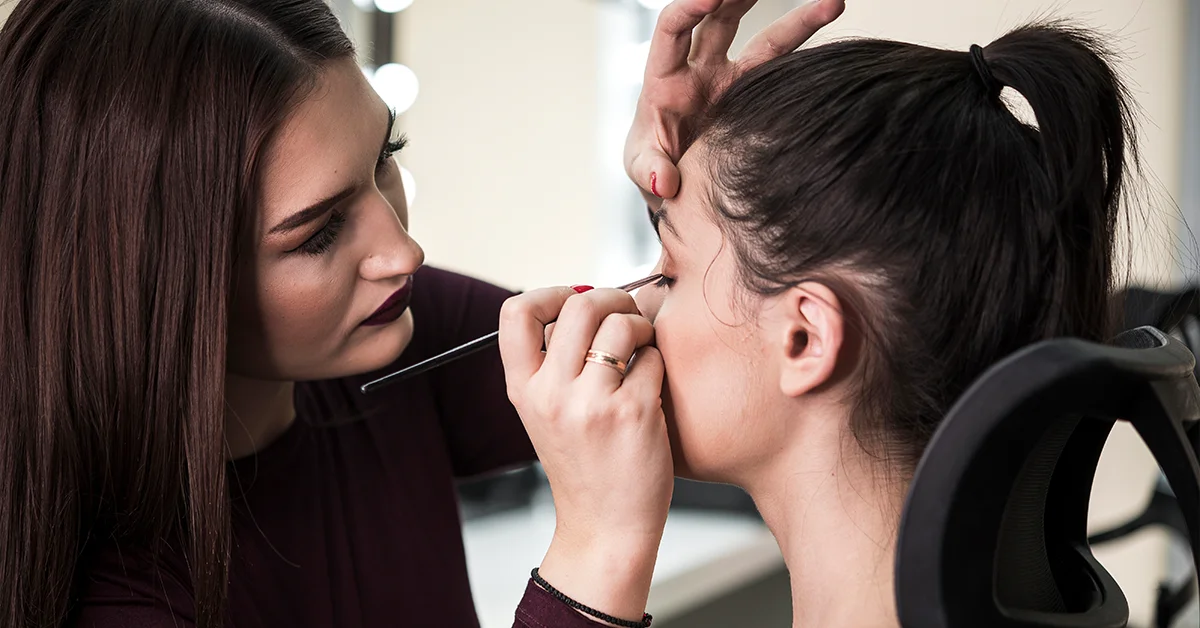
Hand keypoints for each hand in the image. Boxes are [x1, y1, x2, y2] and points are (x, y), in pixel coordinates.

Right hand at [499, 287, 670, 621]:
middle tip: (625, 314)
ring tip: (642, 346)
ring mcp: (593, 403)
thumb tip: (586, 300)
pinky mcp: (635, 412)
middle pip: (579, 305)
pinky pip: (653, 356)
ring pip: (620, 323)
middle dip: (611, 298)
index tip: (573, 300)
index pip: (516, 312)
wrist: (605, 527)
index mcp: (524, 389)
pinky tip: (653, 381)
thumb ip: (554, 362)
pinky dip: (658, 359)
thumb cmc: (584, 466)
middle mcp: (552, 394)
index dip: (550, 293)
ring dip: (640, 325)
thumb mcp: (545, 413)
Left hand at [624, 0, 845, 202]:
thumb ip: (650, 171)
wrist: (676, 180)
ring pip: (766, 40)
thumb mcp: (641, 168)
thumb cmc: (651, 165)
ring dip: (796, 20)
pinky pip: (785, 68)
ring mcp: (732, 79)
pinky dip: (807, 51)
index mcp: (665, 77)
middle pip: (722, 19)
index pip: (674, 28)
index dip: (689, 8)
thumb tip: (664, 182)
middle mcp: (701, 68)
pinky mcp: (757, 95)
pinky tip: (831, 34)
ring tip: (830, 3)